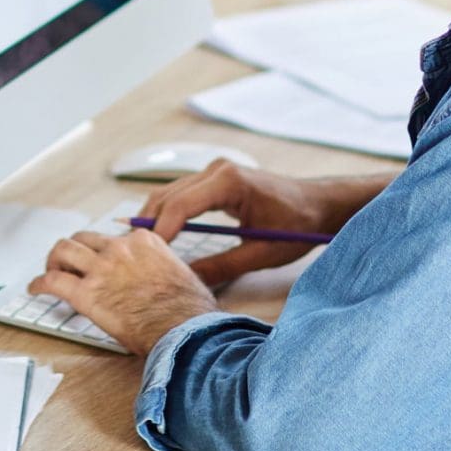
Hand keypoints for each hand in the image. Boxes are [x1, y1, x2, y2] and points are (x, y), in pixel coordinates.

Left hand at [29, 227, 218, 354]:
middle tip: (68, 264)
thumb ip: (165, 269)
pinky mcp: (86, 293)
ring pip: (64, 250)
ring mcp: (101, 268)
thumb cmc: (189, 311)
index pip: (114, 238)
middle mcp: (120, 248)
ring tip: (50, 271)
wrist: (183, 330)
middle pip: (84, 238)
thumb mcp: (182, 276)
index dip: (104, 252)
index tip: (101, 263)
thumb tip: (165, 280)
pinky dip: (39, 283)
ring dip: (54, 260)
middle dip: (74, 250)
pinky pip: (53, 281)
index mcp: (144, 242)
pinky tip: (35, 289)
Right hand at [139, 159, 345, 287]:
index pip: (181, 205)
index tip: (145, 256)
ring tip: (138, 249)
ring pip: (169, 193)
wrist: (319, 205)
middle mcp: (217, 169)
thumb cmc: (298, 226)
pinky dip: (167, 214)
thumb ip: (222, 267)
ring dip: (153, 219)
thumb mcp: (261, 254)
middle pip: (167, 196)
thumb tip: (187, 280)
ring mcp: (214, 171)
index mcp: (230, 182)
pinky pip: (181, 194)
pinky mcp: (215, 179)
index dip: (160, 231)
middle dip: (147, 225)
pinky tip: (158, 237)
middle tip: (131, 255)